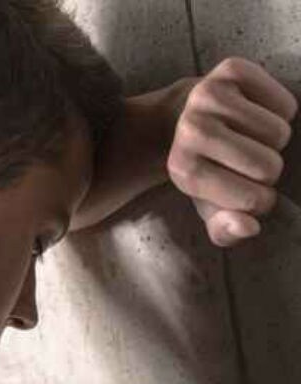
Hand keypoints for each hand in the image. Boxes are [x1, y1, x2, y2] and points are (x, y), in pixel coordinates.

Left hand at [166, 57, 297, 246]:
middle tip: (247, 161)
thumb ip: (226, 229)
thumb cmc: (207, 168)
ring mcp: (207, 96)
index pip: (251, 199)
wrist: (185, 117)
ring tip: (249, 137)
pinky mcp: (229, 70)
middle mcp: (190, 131)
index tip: (243, 190)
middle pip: (269, 166)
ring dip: (273, 141)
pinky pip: (285, 103)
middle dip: (268, 171)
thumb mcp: (211, 206)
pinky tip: (255, 114)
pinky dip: (281, 111)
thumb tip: (248, 226)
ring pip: (280, 133)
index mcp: (183, 170)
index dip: (259, 200)